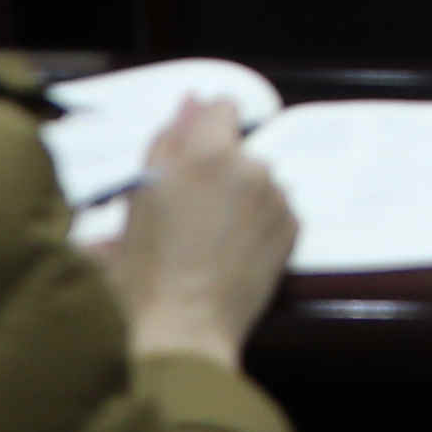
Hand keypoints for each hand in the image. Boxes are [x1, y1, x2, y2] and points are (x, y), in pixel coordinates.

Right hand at [87, 97, 295, 361]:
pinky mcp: (293, 226)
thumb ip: (167, 142)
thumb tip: (191, 102)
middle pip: (237, 149)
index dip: (204, 129)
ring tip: (210, 239)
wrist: (182, 329)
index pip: (221, 107)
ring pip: (257, 179)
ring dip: (240, 195)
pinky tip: (232, 252)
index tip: (191, 155)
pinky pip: (275, 208)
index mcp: (205, 153)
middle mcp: (250, 166)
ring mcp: (276, 197)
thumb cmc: (144, 271)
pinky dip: (258, 221)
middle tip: (190, 211)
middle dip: (218, 169)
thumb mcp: (138, 199)